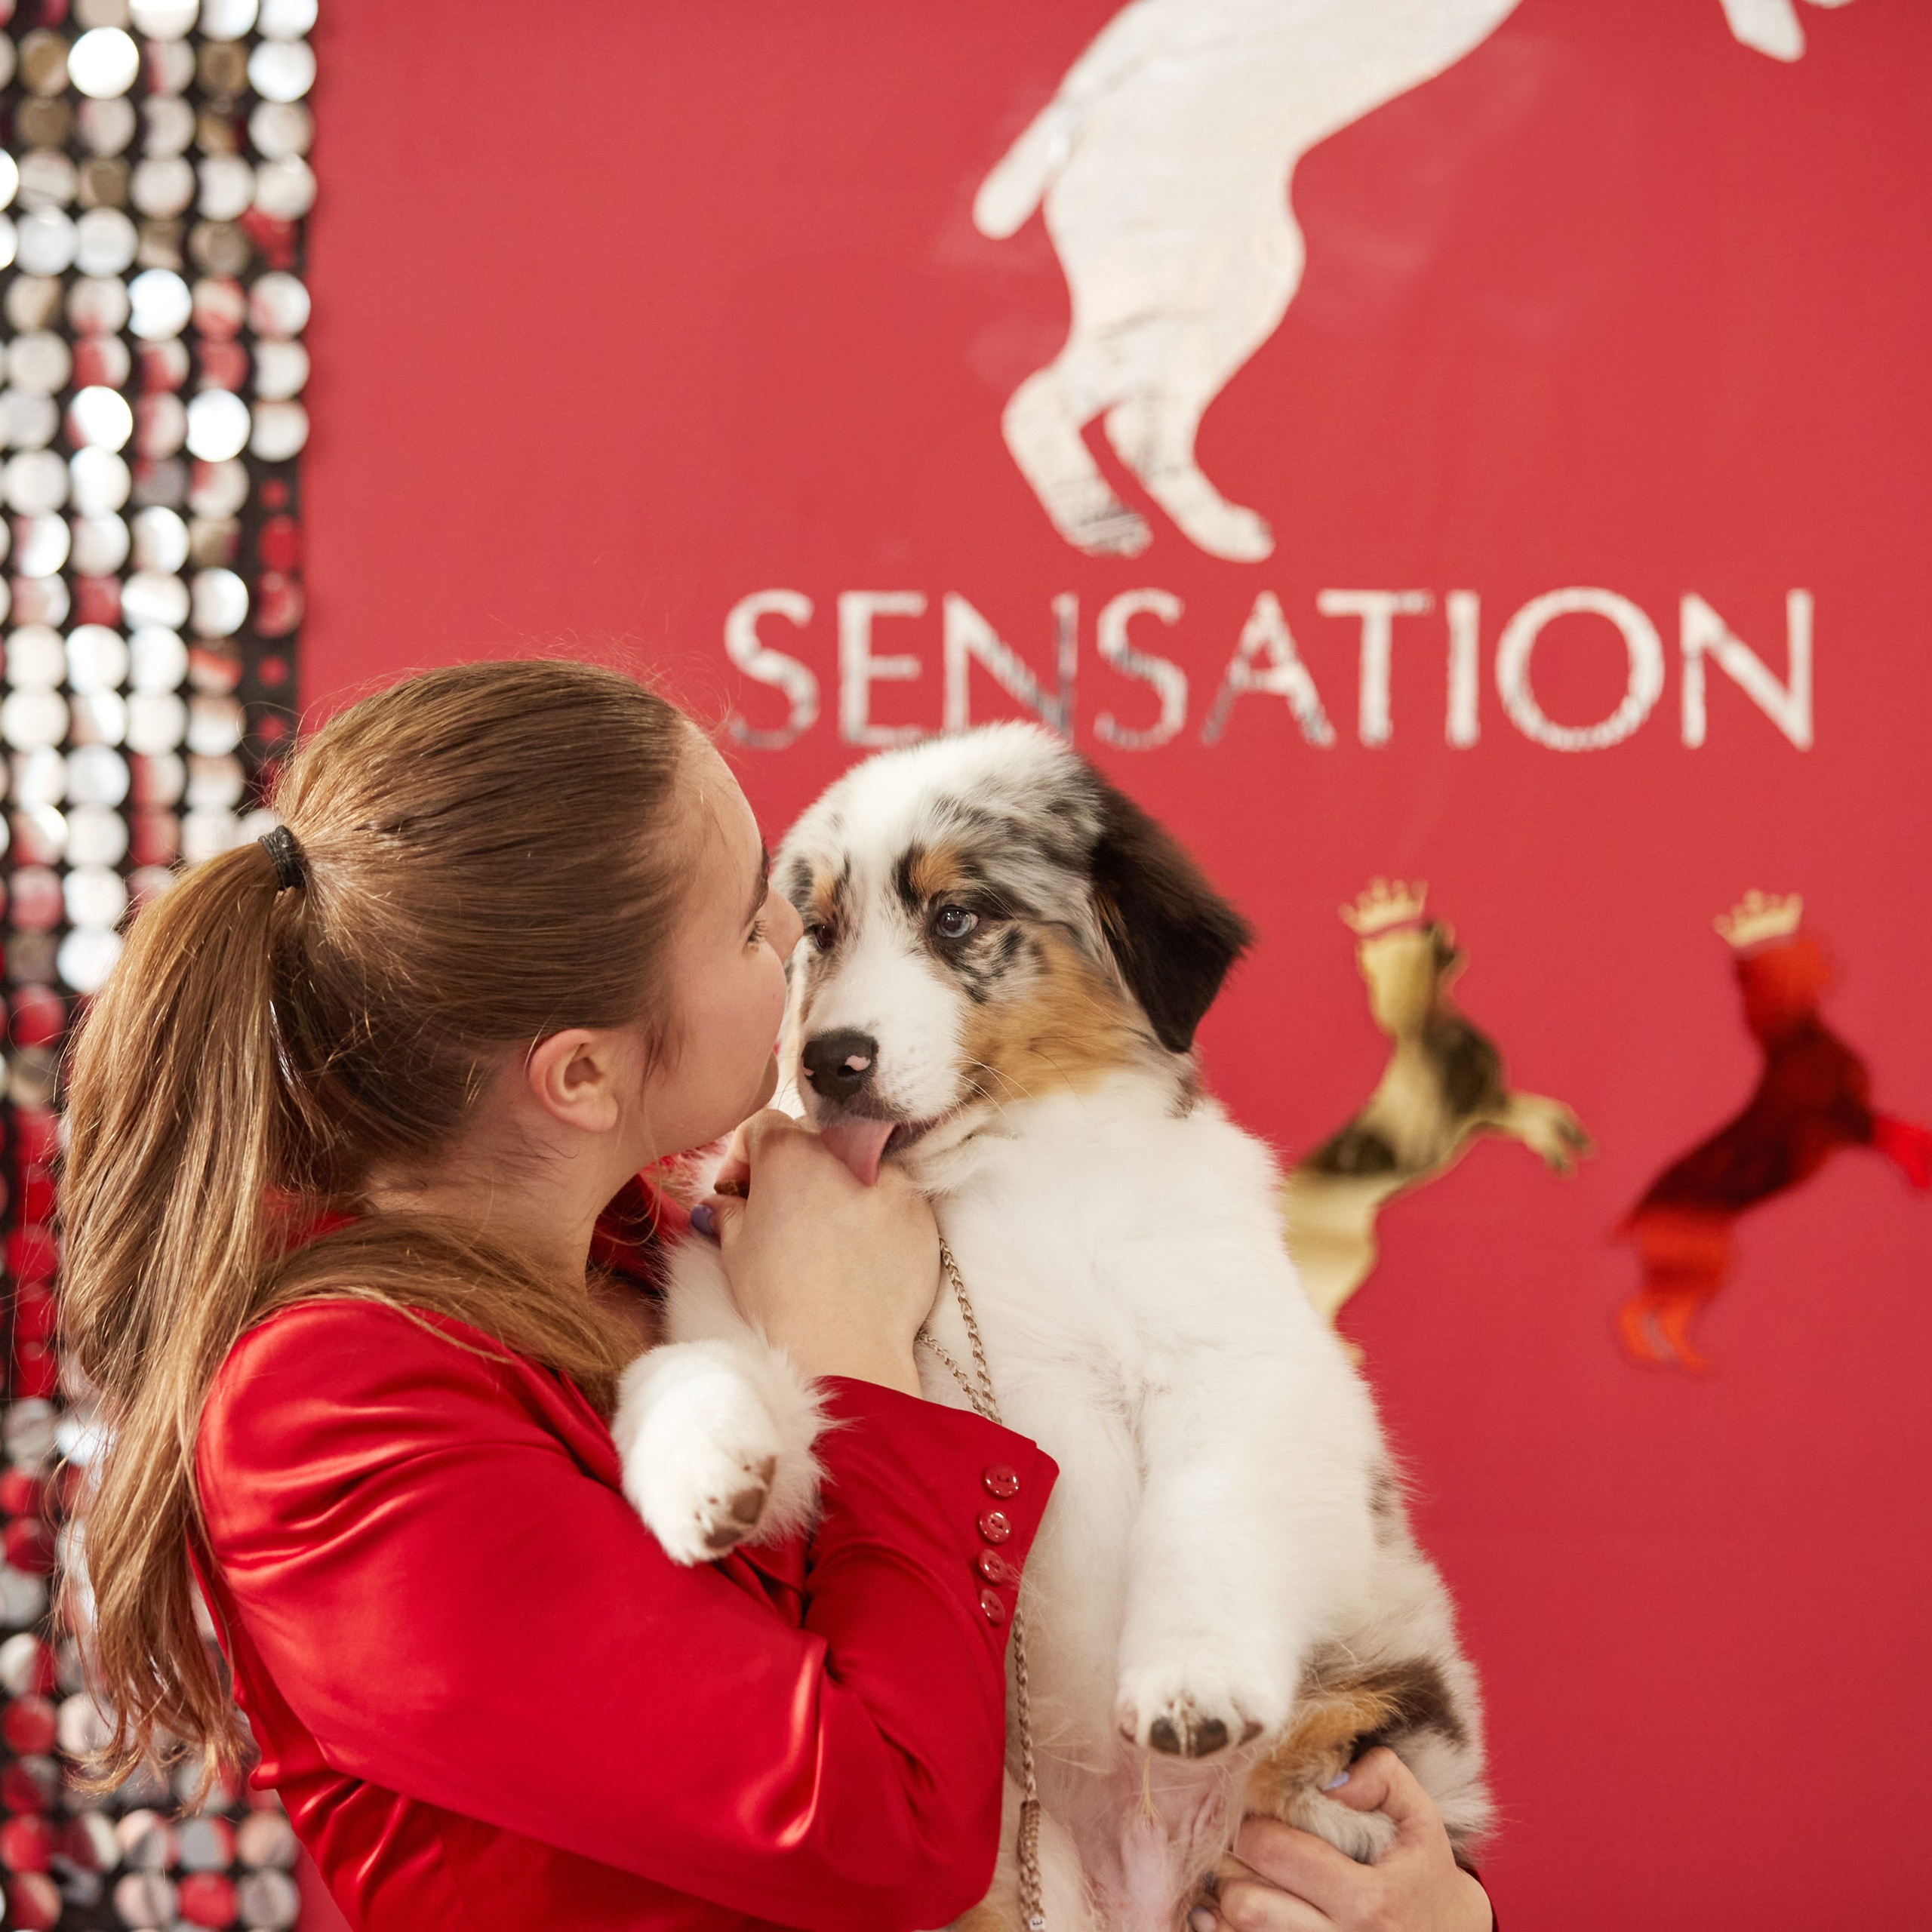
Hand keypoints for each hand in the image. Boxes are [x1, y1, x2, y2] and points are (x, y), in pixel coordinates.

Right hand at [697, 1111, 937, 1394]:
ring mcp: (889, 1176)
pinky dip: (874, 1211)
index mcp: (788, 1152)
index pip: (762, 1125)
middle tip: (781, 1214)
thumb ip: (727, 1210)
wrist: (846, 1348)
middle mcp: (841, 1151)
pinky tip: (860, 1251)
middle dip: (791, 1168)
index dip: (745, 1156)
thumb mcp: (736, 1251)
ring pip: (854, 1164)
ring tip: (826, 1236)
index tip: (742, 1190)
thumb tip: (721, 1202)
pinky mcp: (920, 1206)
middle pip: (810, 1139)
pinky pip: (891, 1194)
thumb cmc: (782, 1300)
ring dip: (837, 1185)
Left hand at [1196, 1749, 1492, 1931]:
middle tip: (1242, 1847)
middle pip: (1245, 1903)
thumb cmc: (1424, 1876)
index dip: (1253, 1825)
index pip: (1275, 1852)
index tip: (1258, 1814)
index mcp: (1368, 1899)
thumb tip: (1328, 1779)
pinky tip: (1250, 1909)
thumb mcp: (1420, 1819)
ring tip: (1243, 1877)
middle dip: (1231, 1866)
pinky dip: (1232, 1929)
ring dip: (1229, 1902)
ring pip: (1239, 1931)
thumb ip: (1381, 1777)